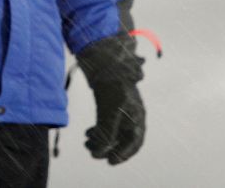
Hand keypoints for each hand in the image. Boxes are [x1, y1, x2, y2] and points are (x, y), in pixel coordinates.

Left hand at [77, 33, 145, 164]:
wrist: (106, 61)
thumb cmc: (113, 85)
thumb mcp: (110, 111)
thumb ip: (106, 133)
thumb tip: (99, 154)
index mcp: (137, 117)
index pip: (135, 142)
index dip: (124, 155)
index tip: (110, 162)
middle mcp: (131, 115)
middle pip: (122, 139)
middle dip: (107, 148)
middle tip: (92, 152)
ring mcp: (121, 110)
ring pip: (112, 133)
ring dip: (100, 140)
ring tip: (86, 142)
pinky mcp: (111, 106)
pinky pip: (106, 124)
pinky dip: (97, 131)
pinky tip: (87, 133)